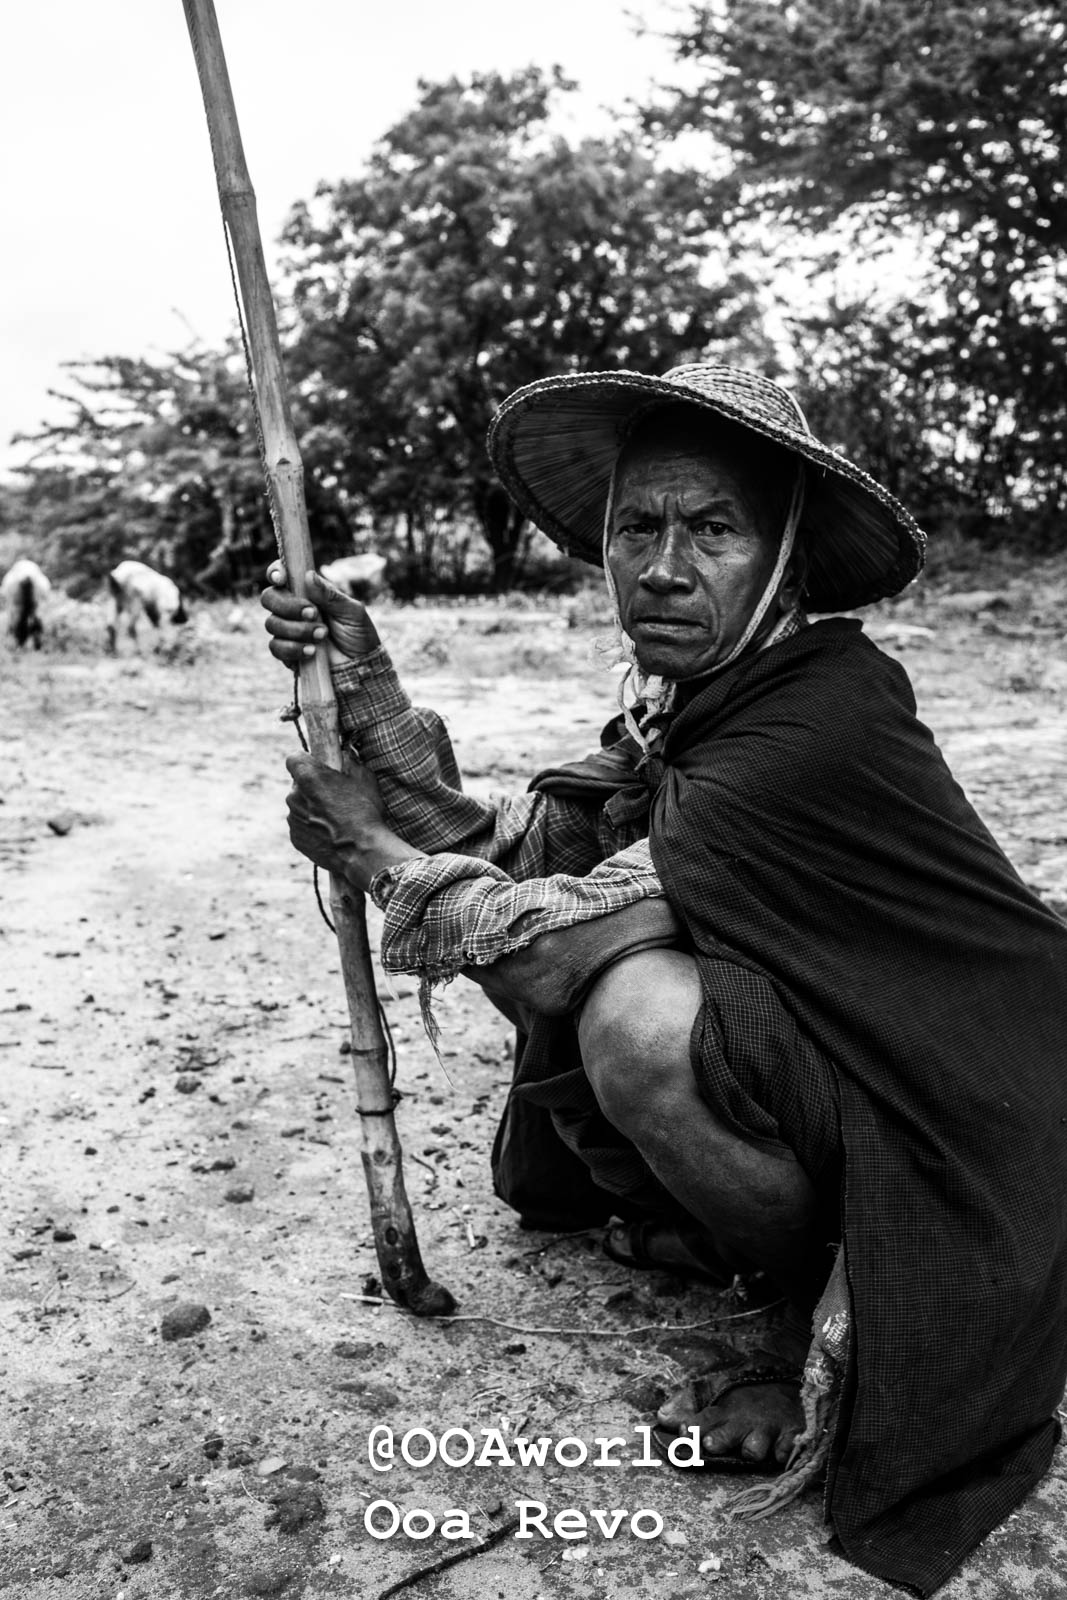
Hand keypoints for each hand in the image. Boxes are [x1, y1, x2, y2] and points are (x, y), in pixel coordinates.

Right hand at [261, 562, 380, 667]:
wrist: (360, 666)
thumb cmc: (358, 634)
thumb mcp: (351, 612)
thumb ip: (330, 595)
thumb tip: (309, 575)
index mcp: (307, 592)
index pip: (281, 576)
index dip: (276, 572)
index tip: (281, 579)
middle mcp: (292, 609)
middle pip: (269, 598)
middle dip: (288, 606)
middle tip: (313, 614)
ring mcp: (287, 631)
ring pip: (272, 623)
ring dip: (297, 629)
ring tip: (322, 635)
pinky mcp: (286, 652)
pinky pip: (276, 647)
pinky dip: (293, 648)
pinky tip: (312, 652)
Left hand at [285, 753, 419, 889]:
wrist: (362, 852)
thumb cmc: (365, 814)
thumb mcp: (365, 779)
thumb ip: (350, 763)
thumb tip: (344, 758)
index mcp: (308, 777)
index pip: (294, 759)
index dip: (307, 762)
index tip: (319, 767)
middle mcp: (294, 796)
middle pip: (298, 785)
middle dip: (313, 788)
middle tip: (335, 797)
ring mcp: (293, 819)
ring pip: (300, 806)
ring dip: (313, 809)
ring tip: (336, 819)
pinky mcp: (295, 838)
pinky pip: (302, 826)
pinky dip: (312, 828)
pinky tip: (331, 833)